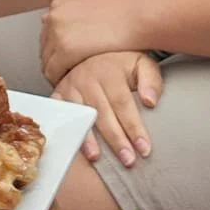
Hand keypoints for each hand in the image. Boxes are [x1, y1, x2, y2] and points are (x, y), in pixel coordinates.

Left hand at [43, 0, 151, 82]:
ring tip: (72, 81)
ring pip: (47, 61)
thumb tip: (76, 20)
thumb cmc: (126, 12)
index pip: (48, 32)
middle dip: (55, 61)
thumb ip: (79, 10)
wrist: (139, 17)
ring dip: (57, 72)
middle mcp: (54, 16)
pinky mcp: (65, 50)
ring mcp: (57, 33)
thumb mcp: (95, 0)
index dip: (57, 48)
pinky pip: (53, 72)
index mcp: (59, 5)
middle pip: (45, 47)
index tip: (65, 58)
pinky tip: (73, 85)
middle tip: (68, 73)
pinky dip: (60, 80)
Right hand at [54, 51, 162, 166]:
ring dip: (88, 139)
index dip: (134, 128)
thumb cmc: (122, 64)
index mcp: (110, 71)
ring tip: (98, 159)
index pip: (123, 104)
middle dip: (116, 140)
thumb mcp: (142, 64)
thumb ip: (151, 81)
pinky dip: (67, 130)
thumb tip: (150, 102)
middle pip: (103, 114)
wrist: (95, 49)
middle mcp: (87, 77)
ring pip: (81, 116)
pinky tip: (74, 145)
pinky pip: (62, 115)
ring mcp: (70, 85)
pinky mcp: (58, 93)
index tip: (144, 149)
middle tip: (128, 160)